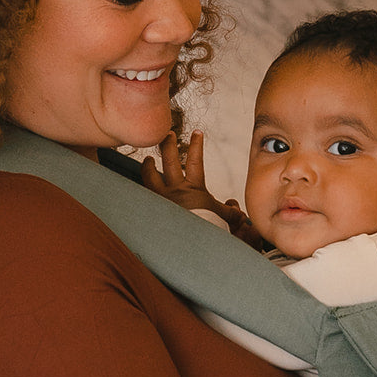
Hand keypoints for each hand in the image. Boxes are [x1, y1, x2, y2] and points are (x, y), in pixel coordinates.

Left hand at [142, 133, 262, 245]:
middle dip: (168, 145)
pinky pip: (143, 196)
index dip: (196, 145)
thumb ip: (230, 213)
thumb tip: (238, 212)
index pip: (195, 160)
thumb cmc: (208, 230)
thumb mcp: (223, 219)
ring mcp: (162, 200)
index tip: (197, 133)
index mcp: (194, 188)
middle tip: (167, 134)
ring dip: (148, 166)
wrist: (191, 243)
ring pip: (150, 176)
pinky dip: (140, 191)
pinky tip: (137, 189)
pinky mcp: (152, 210)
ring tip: (147, 159)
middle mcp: (176, 190)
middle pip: (170, 161)